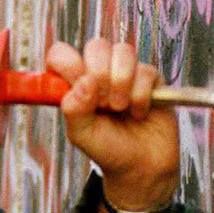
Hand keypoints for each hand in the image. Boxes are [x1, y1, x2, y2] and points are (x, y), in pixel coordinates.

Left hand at [45, 37, 179, 210]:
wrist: (141, 167)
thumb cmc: (108, 149)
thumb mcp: (81, 135)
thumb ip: (73, 109)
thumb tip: (84, 81)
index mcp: (76, 82)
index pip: (62, 53)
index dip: (68, 64)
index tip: (77, 86)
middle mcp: (100, 72)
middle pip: (96, 46)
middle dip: (100, 75)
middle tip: (103, 104)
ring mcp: (126, 73)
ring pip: (123, 51)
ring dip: (122, 82)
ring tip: (120, 108)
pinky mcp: (151, 79)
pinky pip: (146, 70)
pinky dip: (141, 95)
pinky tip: (139, 112)